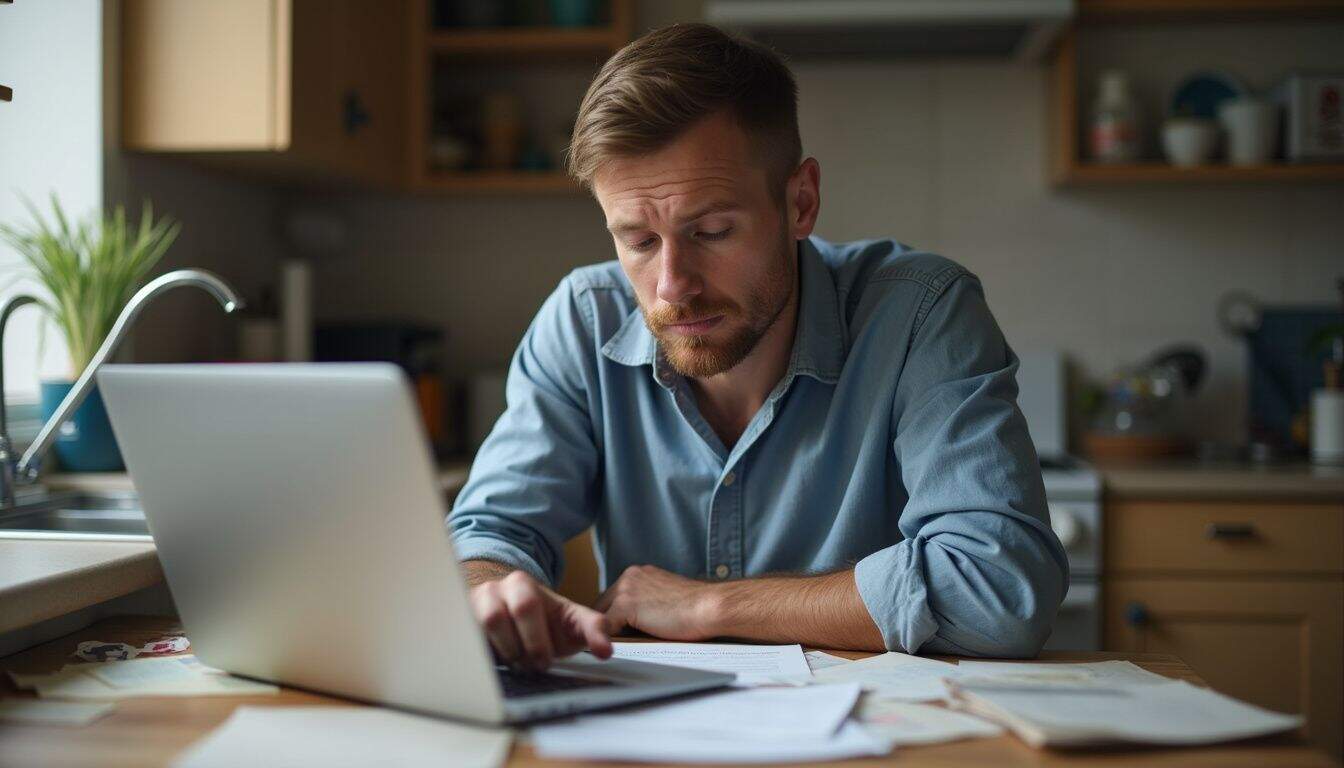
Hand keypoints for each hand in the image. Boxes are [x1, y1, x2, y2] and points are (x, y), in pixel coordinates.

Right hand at [469, 570, 612, 669]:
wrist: (514, 616)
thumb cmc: (546, 622)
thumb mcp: (573, 621)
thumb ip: (594, 630)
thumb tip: (606, 651)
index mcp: (521, 584)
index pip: (526, 607)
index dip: (536, 640)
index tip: (546, 661)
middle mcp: (492, 590)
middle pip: (496, 617)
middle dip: (518, 647)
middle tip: (534, 664)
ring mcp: (471, 606)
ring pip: (476, 629)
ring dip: (499, 652)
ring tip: (516, 662)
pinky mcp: (459, 624)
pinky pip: (461, 640)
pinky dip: (478, 656)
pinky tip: (495, 664)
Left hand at [596, 565, 719, 640]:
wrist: (709, 607)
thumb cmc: (696, 609)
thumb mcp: (666, 598)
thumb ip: (648, 603)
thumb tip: (636, 623)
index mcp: (639, 573)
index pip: (614, 596)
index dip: (614, 616)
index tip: (616, 631)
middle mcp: (630, 576)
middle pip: (603, 604)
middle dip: (607, 623)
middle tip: (609, 642)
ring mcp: (626, 589)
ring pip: (602, 615)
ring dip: (606, 631)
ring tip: (609, 648)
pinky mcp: (625, 605)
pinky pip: (605, 627)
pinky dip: (606, 640)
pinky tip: (611, 650)